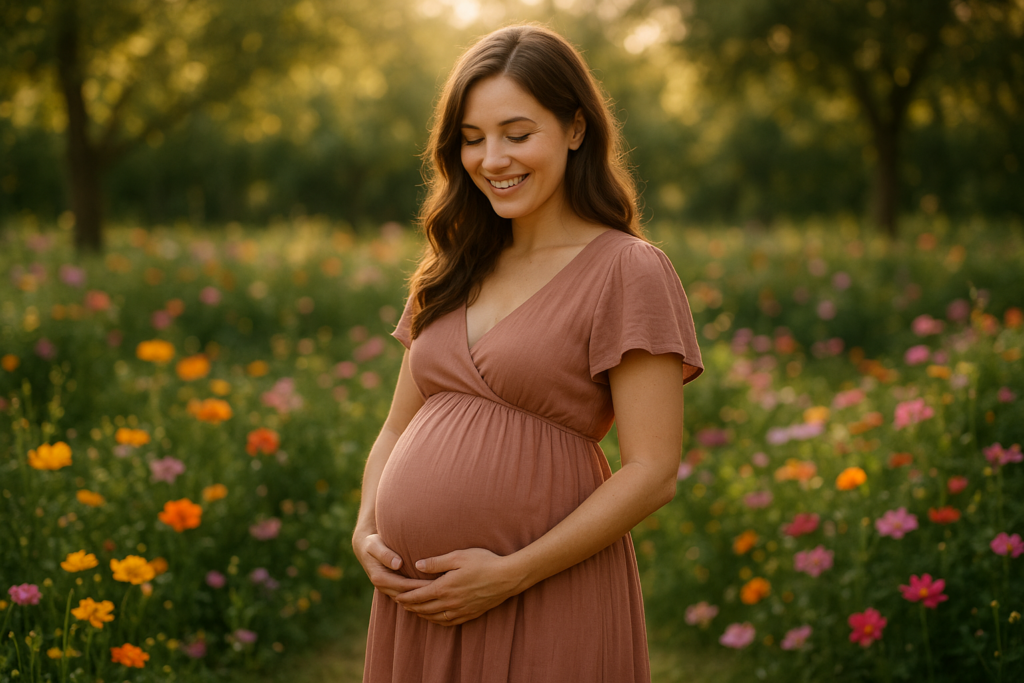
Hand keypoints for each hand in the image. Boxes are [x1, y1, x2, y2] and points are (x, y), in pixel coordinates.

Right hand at [352, 532, 431, 598]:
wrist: (364, 547)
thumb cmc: (372, 543)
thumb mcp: (375, 545)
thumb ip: (385, 554)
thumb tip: (397, 564)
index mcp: (380, 578)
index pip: (404, 586)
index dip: (420, 586)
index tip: (435, 584)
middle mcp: (383, 586)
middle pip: (407, 595)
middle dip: (424, 594)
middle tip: (442, 591)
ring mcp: (387, 588)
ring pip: (407, 598)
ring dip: (422, 597)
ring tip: (439, 594)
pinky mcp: (392, 587)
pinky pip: (406, 595)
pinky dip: (417, 596)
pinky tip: (430, 594)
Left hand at [393, 548, 522, 625]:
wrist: (507, 577)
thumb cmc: (484, 562)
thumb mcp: (459, 556)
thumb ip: (436, 562)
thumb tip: (417, 565)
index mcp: (445, 587)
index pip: (419, 596)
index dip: (406, 597)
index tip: (397, 596)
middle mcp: (450, 602)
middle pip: (424, 609)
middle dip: (410, 607)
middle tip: (401, 604)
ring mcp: (461, 610)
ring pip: (435, 617)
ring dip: (422, 615)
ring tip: (414, 611)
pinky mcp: (470, 614)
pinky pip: (449, 622)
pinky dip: (437, 621)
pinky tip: (435, 618)